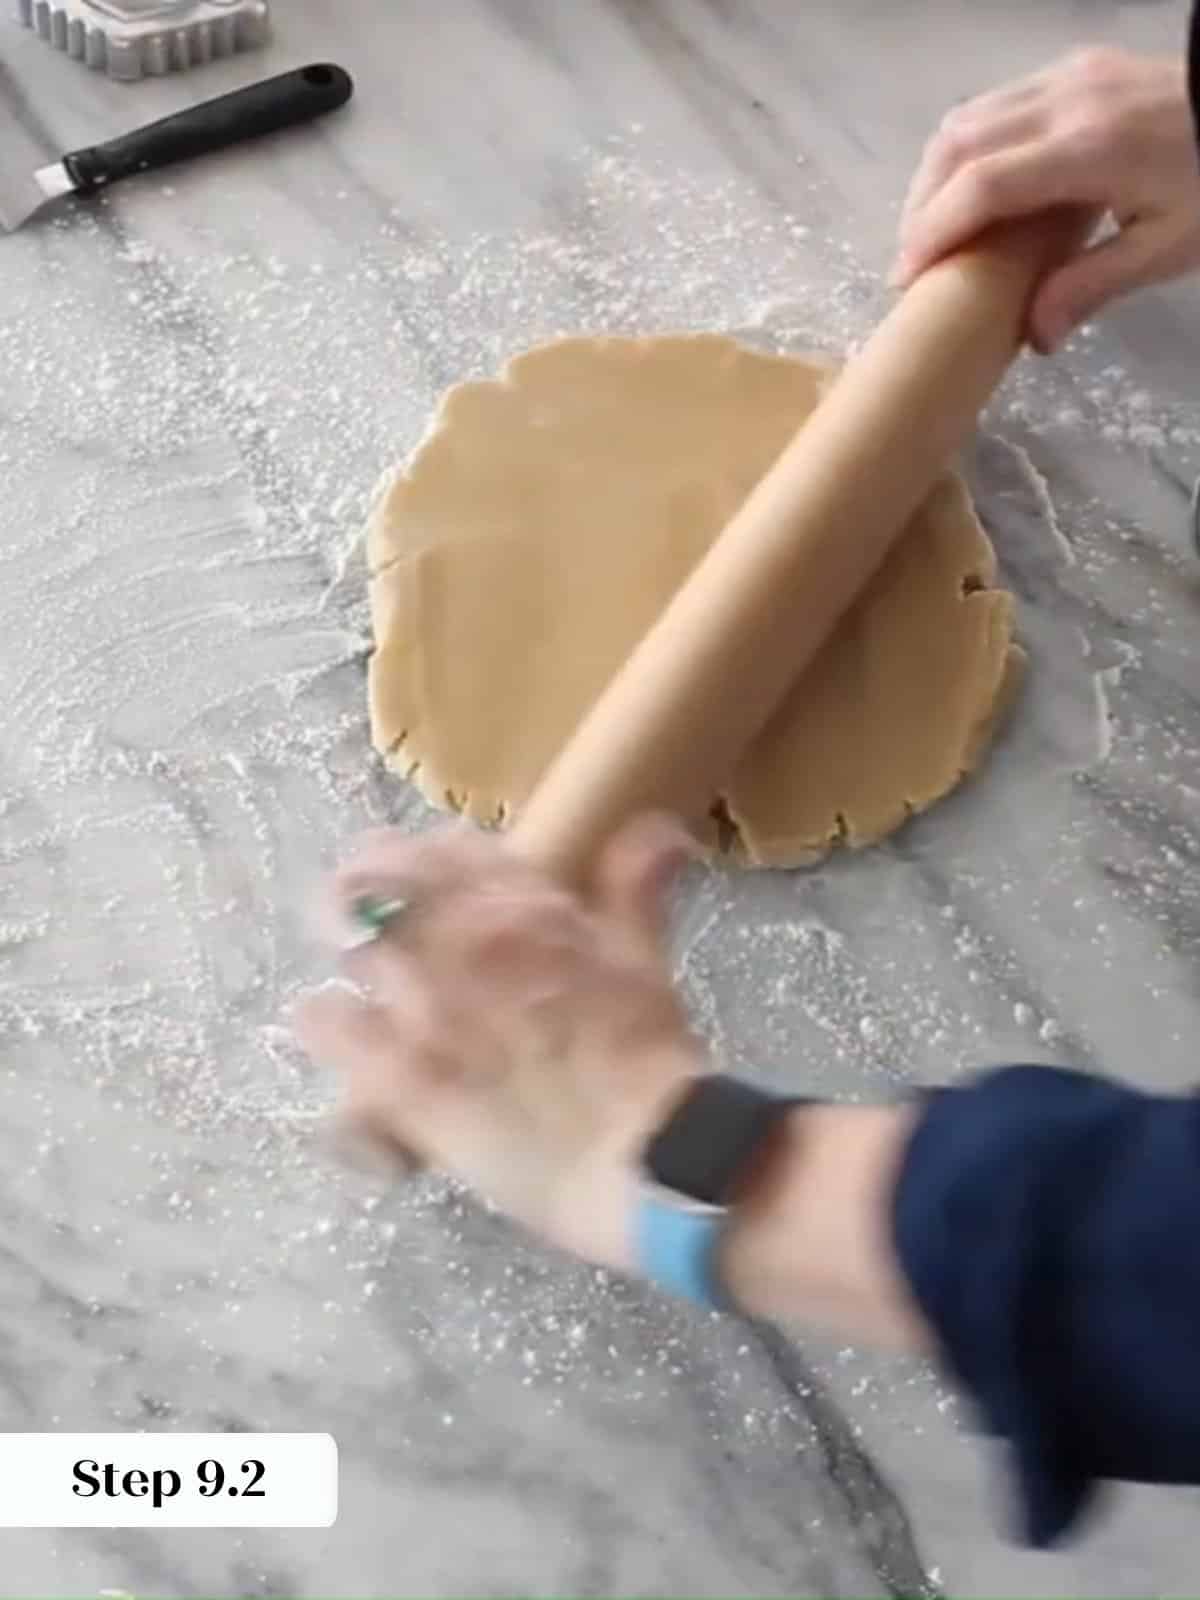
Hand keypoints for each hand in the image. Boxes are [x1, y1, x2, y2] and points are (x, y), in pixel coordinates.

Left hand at [297, 815, 703, 1269]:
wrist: (642, 1152)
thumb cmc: (647, 1056)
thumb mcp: (644, 957)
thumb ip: (635, 886)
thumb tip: (662, 830)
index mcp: (517, 903)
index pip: (435, 847)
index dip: (417, 863)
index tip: (418, 888)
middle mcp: (457, 937)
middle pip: (366, 886)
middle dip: (360, 904)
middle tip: (371, 938)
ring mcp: (420, 1004)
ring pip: (342, 949)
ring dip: (351, 967)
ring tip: (363, 996)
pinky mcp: (394, 1073)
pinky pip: (322, 1025)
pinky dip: (325, 1027)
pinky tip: (343, 1046)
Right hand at [893, 48, 1199, 351]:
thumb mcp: (1169, 249)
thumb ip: (1093, 287)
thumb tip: (1033, 337)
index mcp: (1089, 149)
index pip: (981, 185)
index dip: (932, 233)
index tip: (908, 278)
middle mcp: (1066, 101)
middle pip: (958, 146)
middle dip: (921, 207)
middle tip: (912, 262)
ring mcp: (1068, 76)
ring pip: (967, 117)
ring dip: (935, 176)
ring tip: (933, 228)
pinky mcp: (1075, 68)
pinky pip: (995, 103)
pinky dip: (966, 149)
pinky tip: (972, 188)